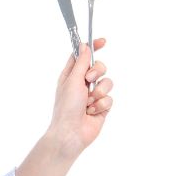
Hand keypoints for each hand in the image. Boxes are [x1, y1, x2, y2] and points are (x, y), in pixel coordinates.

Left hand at [48, 38, 112, 156]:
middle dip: (97, 73)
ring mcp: (93, 95)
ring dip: (98, 93)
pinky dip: (101, 105)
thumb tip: (84, 45)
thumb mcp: (72, 81)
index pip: (83, 56)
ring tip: (88, 103)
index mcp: (71, 75)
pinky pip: (109, 98)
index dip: (93, 47)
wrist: (71, 133)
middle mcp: (82, 84)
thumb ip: (81, 63)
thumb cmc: (66, 108)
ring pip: (107, 83)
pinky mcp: (102, 107)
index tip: (103, 41)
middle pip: (99, 67)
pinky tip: (92, 113)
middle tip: (88, 80)